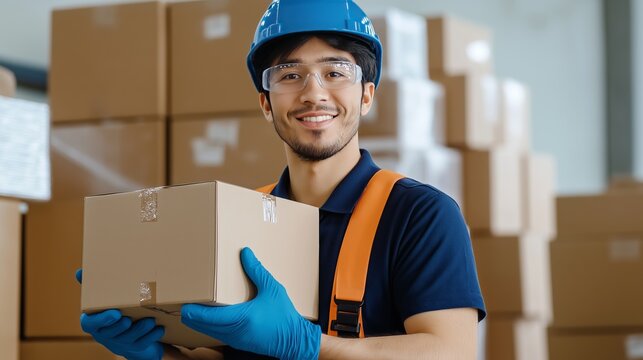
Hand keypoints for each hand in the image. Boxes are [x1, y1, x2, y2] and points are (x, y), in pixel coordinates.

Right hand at [76, 269, 164, 359]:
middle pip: (110, 334)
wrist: (125, 331)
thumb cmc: (111, 308)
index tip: (114, 313)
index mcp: (93, 322)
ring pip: (129, 339)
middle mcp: (105, 334)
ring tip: (151, 320)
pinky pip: (142, 344)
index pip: (90, 324)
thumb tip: (79, 272)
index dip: (101, 320)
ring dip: (140, 330)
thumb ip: (92, 285)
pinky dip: (151, 336)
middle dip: (120, 327)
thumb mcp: (100, 297)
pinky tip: (160, 328)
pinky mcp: (135, 347)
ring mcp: (120, 342)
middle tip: (128, 319)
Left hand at [181, 247, 320, 359]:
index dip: (192, 311)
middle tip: (184, 302)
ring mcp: (235, 339)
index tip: (183, 303)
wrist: (294, 340)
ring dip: (199, 321)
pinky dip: (209, 326)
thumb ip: (256, 271)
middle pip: (202, 326)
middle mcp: (233, 331)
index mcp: (239, 318)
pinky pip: (217, 335)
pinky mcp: (238, 343)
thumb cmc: (284, 315)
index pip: (207, 316)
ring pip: (208, 332)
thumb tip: (245, 253)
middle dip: (191, 315)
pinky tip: (210, 317)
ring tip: (193, 308)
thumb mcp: (272, 289)